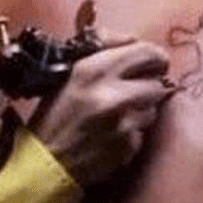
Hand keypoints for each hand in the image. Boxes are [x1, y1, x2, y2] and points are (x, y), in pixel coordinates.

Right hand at [28, 33, 172, 186]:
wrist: (45, 163)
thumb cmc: (54, 114)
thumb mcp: (69, 72)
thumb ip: (104, 50)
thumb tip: (134, 40)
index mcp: (94, 69)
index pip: (147, 52)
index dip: (153, 57)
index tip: (151, 62)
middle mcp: (113, 94)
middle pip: (157, 82)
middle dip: (148, 85)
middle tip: (134, 89)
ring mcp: (124, 123)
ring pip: (153, 108)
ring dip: (141, 109)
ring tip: (117, 113)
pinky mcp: (129, 146)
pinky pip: (143, 131)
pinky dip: (133, 131)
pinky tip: (112, 133)